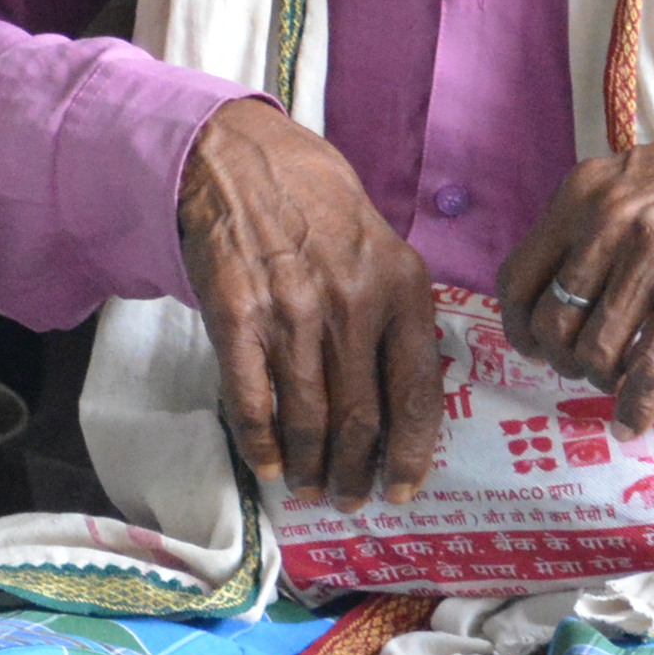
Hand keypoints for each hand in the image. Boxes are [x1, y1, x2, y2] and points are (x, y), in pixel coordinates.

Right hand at [177, 98, 443, 505]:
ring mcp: (292, 312)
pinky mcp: (237, 315)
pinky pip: (252, 397)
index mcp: (402, 288)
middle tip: (348, 497)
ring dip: (309, 465)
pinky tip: (266, 464)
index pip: (416, 394)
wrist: (237, 157)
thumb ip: (398, 311)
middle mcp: (353, 305)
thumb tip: (405, 392)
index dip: (410, 454)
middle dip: (355, 470)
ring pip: (309, 417)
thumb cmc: (316, 201)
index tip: (402, 488)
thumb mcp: (381, 243)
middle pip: (361, 417)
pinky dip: (260, 442)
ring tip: (308, 486)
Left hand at [499, 103, 653, 434]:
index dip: (517, 325)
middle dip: (559, 358)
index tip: (528, 345)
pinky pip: (651, 363)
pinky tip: (630, 423)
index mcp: (577, 197)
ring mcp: (651, 257)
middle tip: (576, 365)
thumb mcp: (621, 183)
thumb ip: (583, 228)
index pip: (517, 278)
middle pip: (552, 321)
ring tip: (610, 379)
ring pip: (597, 348)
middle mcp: (605, 224)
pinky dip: (636, 403)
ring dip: (598, 377)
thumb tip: (554, 294)